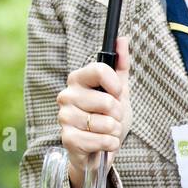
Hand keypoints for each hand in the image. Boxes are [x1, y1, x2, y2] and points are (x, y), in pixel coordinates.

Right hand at [57, 37, 131, 187]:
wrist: (101, 148)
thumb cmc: (109, 118)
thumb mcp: (120, 90)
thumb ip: (121, 64)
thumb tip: (123, 39)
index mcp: (78, 79)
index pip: (100, 70)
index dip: (116, 85)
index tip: (118, 94)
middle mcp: (67, 95)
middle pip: (107, 101)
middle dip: (118, 114)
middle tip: (112, 118)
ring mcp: (65, 117)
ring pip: (106, 122)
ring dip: (114, 131)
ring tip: (106, 131)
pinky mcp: (68, 138)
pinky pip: (100, 140)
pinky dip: (109, 144)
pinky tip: (104, 143)